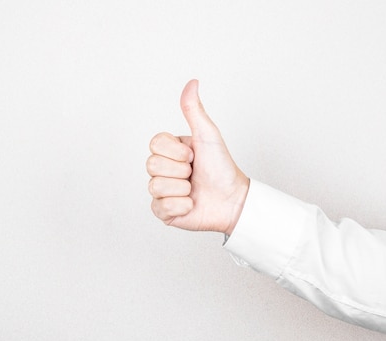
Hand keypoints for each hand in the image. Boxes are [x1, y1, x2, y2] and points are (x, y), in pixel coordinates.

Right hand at [147, 80, 248, 233]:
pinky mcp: (164, 212)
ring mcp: (162, 191)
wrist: (233, 200)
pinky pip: (161, 207)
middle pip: (152, 165)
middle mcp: (163, 170)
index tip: (193, 155)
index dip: (176, 152)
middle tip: (194, 173)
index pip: (154, 145)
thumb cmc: (222, 168)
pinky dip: (181, 206)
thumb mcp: (208, 136)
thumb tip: (192, 82)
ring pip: (156, 186)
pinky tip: (191, 204)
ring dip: (182, 189)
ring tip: (194, 189)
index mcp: (170, 151)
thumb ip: (194, 110)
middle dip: (180, 170)